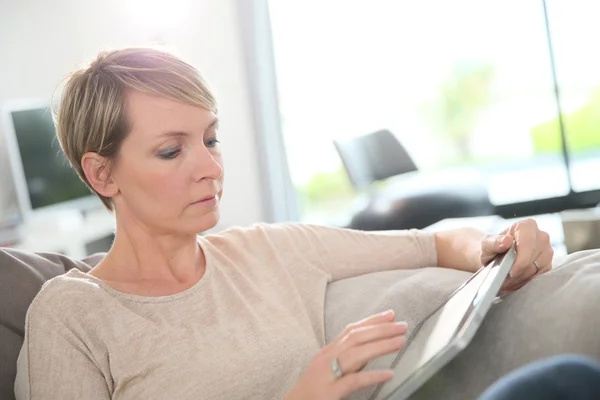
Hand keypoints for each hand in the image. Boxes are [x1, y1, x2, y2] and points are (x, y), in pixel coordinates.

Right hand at [286, 310, 405, 399]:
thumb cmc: (312, 391)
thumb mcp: (328, 369)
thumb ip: (347, 360)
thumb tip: (371, 349)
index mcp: (327, 352)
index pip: (351, 330)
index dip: (372, 321)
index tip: (391, 315)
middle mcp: (327, 358)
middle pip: (356, 338)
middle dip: (381, 329)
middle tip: (402, 325)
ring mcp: (327, 374)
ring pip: (356, 354)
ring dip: (381, 346)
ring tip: (400, 342)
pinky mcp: (330, 391)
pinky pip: (353, 381)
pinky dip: (372, 376)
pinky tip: (388, 374)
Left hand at [480, 218, 553, 292]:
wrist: (496, 256)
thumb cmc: (492, 248)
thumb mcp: (487, 245)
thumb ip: (494, 242)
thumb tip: (507, 240)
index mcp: (526, 226)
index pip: (529, 244)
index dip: (520, 261)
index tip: (510, 271)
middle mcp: (541, 236)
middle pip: (534, 259)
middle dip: (519, 272)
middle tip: (505, 277)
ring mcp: (547, 250)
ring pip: (537, 270)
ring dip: (521, 277)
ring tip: (508, 278)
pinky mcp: (548, 264)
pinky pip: (540, 276)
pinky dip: (526, 281)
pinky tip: (515, 279)